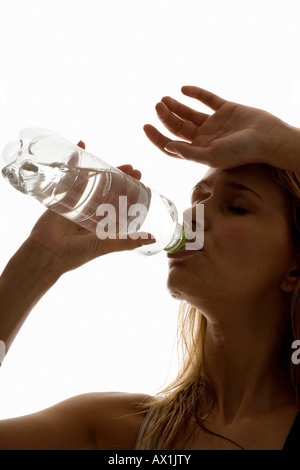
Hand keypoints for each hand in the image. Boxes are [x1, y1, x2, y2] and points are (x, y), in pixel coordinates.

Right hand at [27, 141, 153, 275]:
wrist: (46, 254)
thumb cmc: (76, 254)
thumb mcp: (105, 246)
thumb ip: (127, 242)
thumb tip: (153, 238)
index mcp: (102, 223)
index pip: (120, 203)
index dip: (130, 191)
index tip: (140, 179)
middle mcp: (91, 212)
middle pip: (108, 190)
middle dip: (120, 178)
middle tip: (133, 168)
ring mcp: (76, 203)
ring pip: (91, 181)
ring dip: (103, 169)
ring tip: (114, 160)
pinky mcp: (61, 196)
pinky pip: (69, 175)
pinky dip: (74, 161)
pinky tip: (81, 146)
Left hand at [144, 86, 294, 169]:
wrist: (267, 138)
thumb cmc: (241, 152)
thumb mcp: (212, 156)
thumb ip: (190, 152)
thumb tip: (168, 146)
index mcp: (199, 151)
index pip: (172, 145)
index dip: (157, 137)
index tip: (146, 126)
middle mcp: (204, 138)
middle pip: (178, 127)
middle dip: (165, 117)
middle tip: (157, 105)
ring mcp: (214, 123)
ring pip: (189, 113)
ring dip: (176, 106)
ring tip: (163, 99)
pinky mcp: (225, 109)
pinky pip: (207, 100)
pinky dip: (196, 93)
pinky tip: (183, 89)